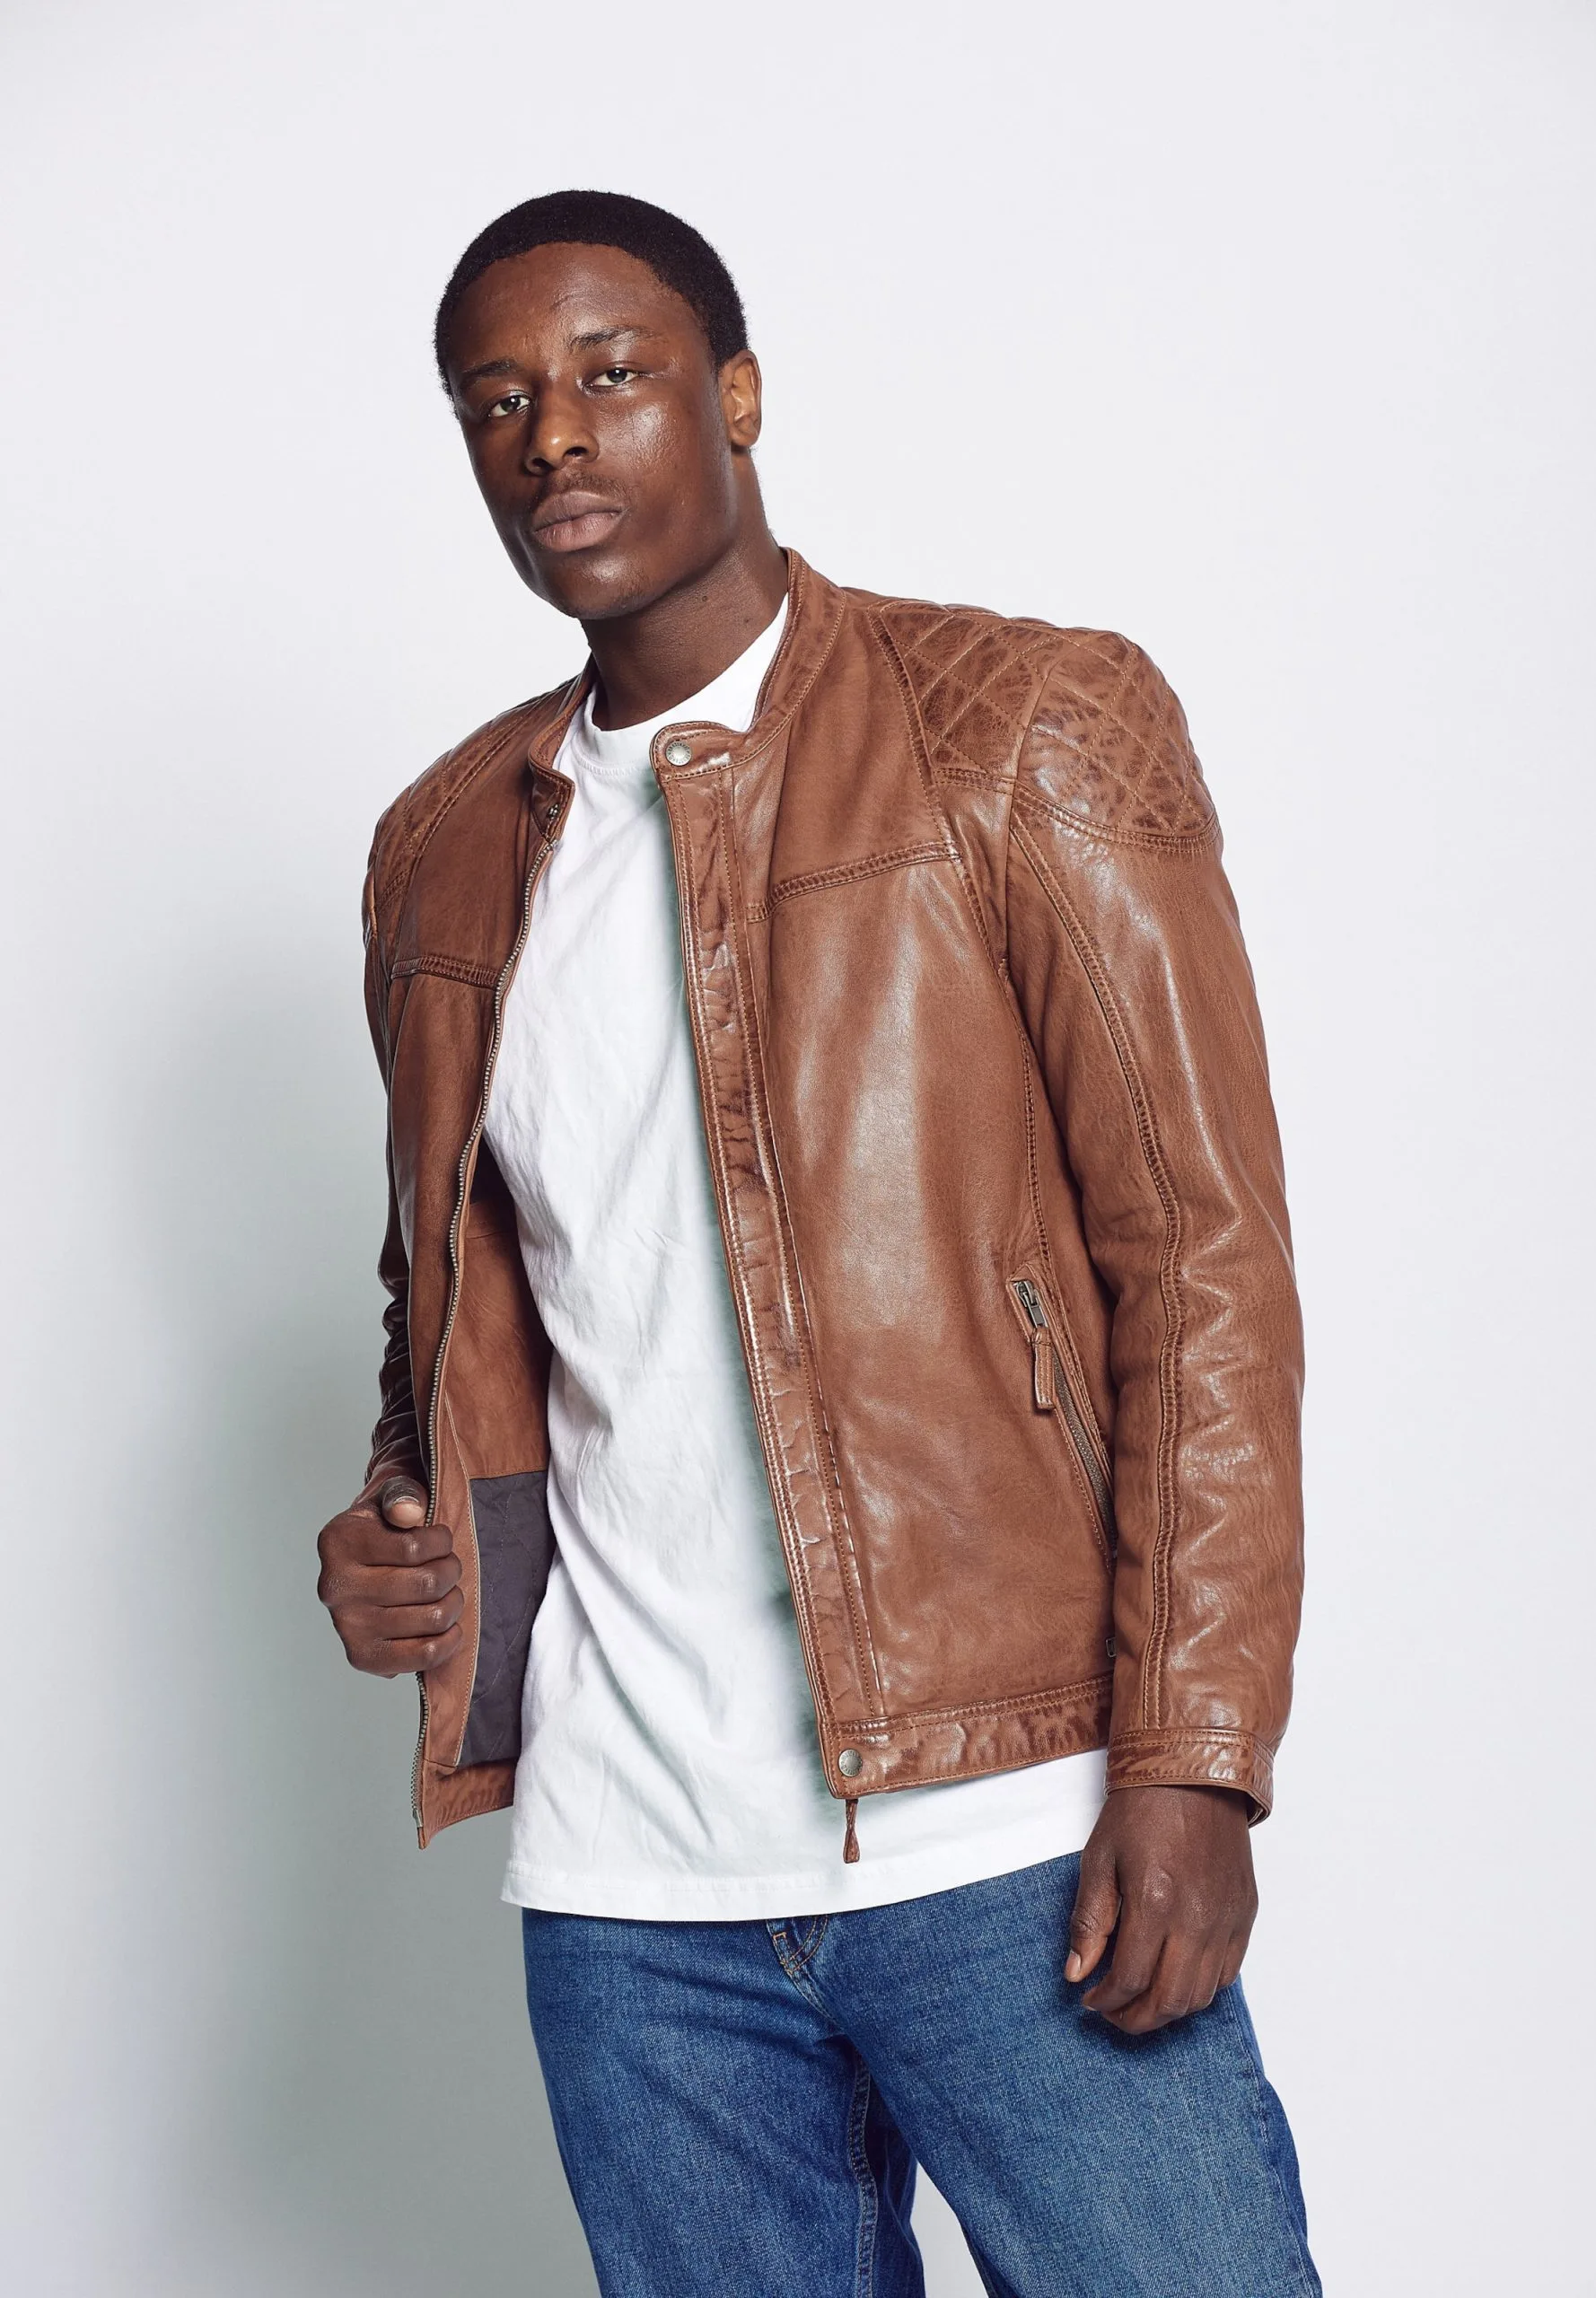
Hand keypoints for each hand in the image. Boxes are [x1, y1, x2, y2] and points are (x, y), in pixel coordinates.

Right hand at [316, 1474, 463, 1675]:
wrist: (366, 1567)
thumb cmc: (387, 1527)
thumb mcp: (394, 1497)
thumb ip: (403, 1495)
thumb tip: (409, 1512)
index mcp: (338, 1542)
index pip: (413, 1547)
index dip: (441, 1542)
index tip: (440, 1539)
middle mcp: (335, 1586)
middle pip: (426, 1584)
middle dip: (451, 1571)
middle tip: (448, 1567)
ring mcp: (346, 1625)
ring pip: (431, 1618)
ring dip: (453, 1603)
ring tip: (447, 1592)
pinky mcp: (362, 1656)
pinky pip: (423, 1655)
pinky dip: (448, 1641)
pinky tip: (448, 1626)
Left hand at [1065, 1784, 1256, 2032]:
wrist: (1193, 1775)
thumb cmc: (1141, 1811)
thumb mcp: (1099, 1859)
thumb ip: (1089, 1921)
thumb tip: (1076, 1973)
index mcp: (1155, 1903)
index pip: (1130, 1980)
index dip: (1105, 2000)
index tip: (1088, 1998)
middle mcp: (1197, 1919)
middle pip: (1169, 2001)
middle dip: (1135, 2019)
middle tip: (1112, 2013)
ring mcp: (1227, 1920)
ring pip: (1201, 1996)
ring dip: (1168, 2010)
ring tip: (1140, 2000)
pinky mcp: (1246, 1914)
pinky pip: (1227, 1974)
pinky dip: (1200, 1989)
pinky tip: (1175, 1976)